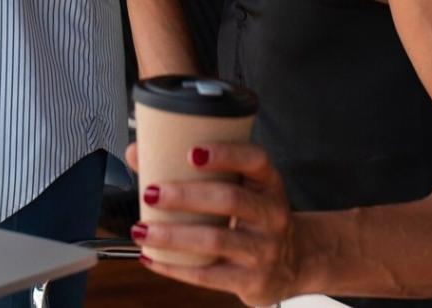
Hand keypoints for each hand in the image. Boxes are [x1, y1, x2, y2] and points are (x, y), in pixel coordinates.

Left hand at [126, 141, 303, 305]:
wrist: (294, 260)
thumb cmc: (253, 215)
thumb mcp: (241, 188)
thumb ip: (196, 171)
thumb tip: (137, 152)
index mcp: (268, 184)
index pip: (255, 161)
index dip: (226, 154)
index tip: (192, 152)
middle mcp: (271, 214)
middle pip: (229, 199)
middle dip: (185, 196)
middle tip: (151, 193)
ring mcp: (263, 249)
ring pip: (215, 240)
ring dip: (173, 235)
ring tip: (142, 230)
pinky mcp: (252, 280)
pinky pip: (208, 275)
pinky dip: (174, 267)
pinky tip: (151, 257)